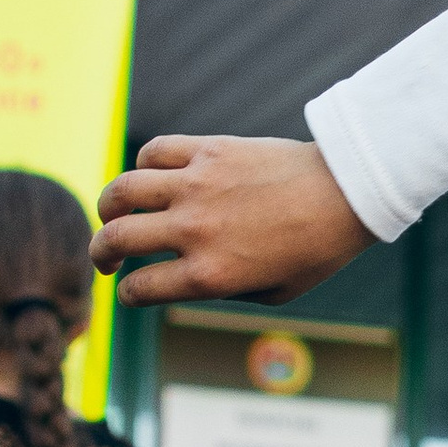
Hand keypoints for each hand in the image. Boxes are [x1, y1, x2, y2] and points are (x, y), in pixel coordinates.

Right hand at [90, 135, 371, 308]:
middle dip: (100, 254)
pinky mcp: (208, 151)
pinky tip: (151, 177)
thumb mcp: (273, 293)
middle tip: (106, 257)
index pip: (140, 290)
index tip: (132, 289)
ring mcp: (197, 187)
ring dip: (107, 208)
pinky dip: (143, 166)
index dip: (129, 295)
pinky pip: (154, 153)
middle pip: (117, 240)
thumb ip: (224, 291)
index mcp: (210, 276)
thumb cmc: (317, 249)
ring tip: (112, 214)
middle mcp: (195, 231)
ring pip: (122, 191)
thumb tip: (186, 283)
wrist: (347, 193)